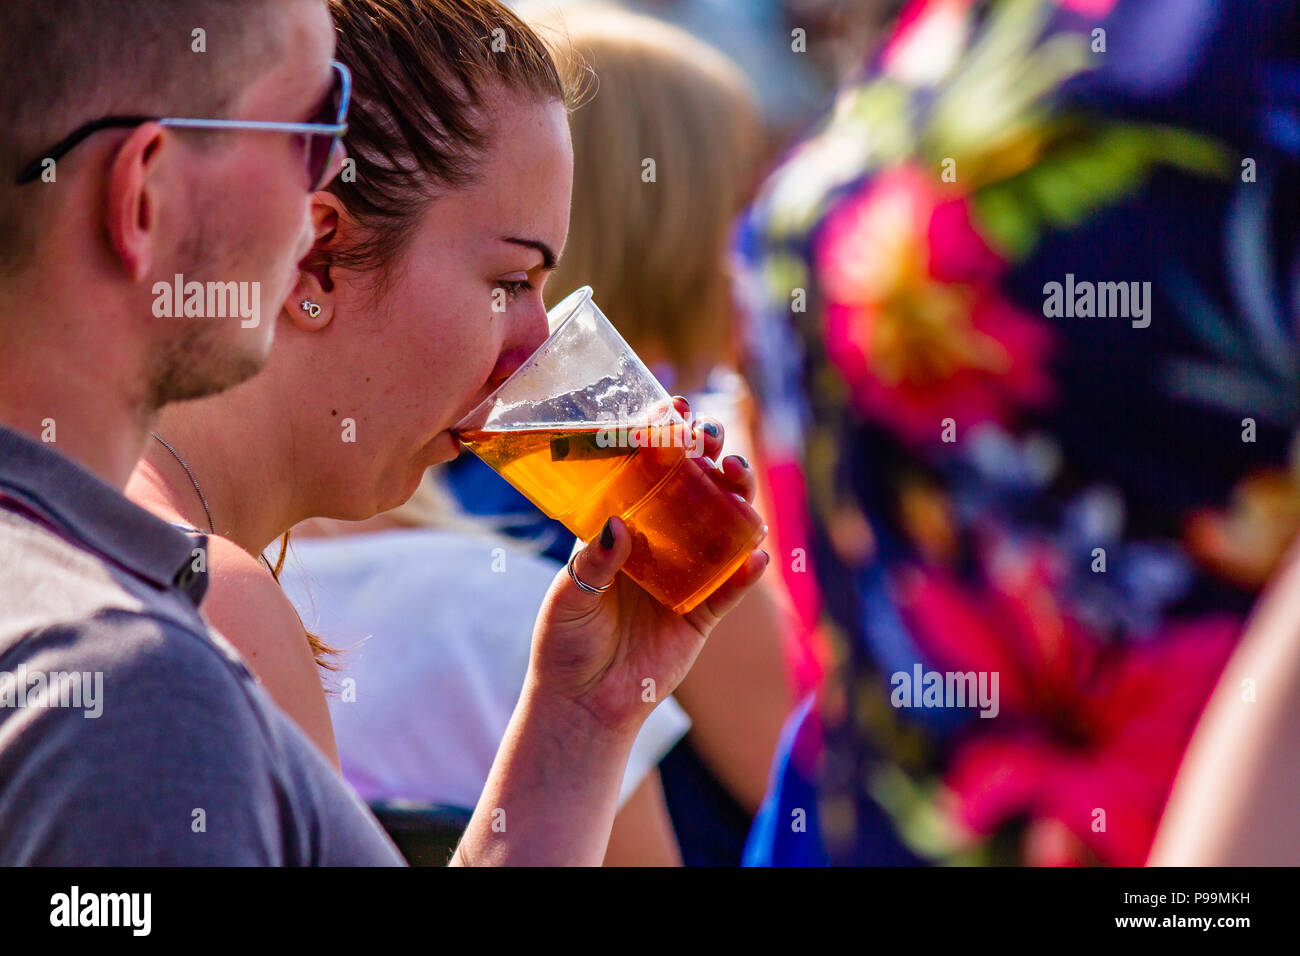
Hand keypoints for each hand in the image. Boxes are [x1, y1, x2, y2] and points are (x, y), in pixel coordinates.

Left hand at [528, 397, 769, 736]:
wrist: (583, 702)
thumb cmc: (565, 641)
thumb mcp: (570, 596)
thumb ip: (593, 562)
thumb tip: (618, 526)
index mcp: (621, 525)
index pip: (646, 471)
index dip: (663, 437)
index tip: (675, 407)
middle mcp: (658, 542)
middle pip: (695, 488)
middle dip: (710, 456)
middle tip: (712, 439)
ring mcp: (686, 574)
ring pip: (723, 526)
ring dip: (737, 499)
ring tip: (736, 478)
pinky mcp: (703, 612)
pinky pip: (731, 587)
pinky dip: (746, 571)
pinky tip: (755, 556)